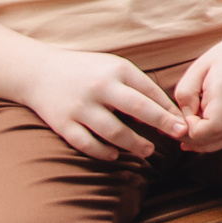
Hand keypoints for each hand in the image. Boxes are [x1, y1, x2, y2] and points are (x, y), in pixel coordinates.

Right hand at [23, 47, 188, 160]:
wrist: (38, 71)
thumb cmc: (86, 71)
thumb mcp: (113, 68)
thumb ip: (137, 86)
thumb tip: (166, 112)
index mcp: (116, 70)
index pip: (150, 91)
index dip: (168, 109)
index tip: (183, 123)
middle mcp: (100, 86)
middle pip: (137, 108)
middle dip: (161, 122)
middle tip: (178, 134)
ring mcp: (80, 106)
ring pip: (113, 131)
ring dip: (134, 144)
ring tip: (147, 151)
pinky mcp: (62, 123)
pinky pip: (87, 144)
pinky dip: (103, 152)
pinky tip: (115, 155)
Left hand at [174, 30, 221, 152]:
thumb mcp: (197, 69)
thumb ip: (184, 96)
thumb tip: (183, 122)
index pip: (211, 126)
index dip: (192, 128)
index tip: (187, 113)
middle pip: (210, 139)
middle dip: (189, 135)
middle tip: (177, 122)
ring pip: (217, 144)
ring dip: (198, 140)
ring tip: (188, 124)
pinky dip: (211, 140)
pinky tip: (200, 130)